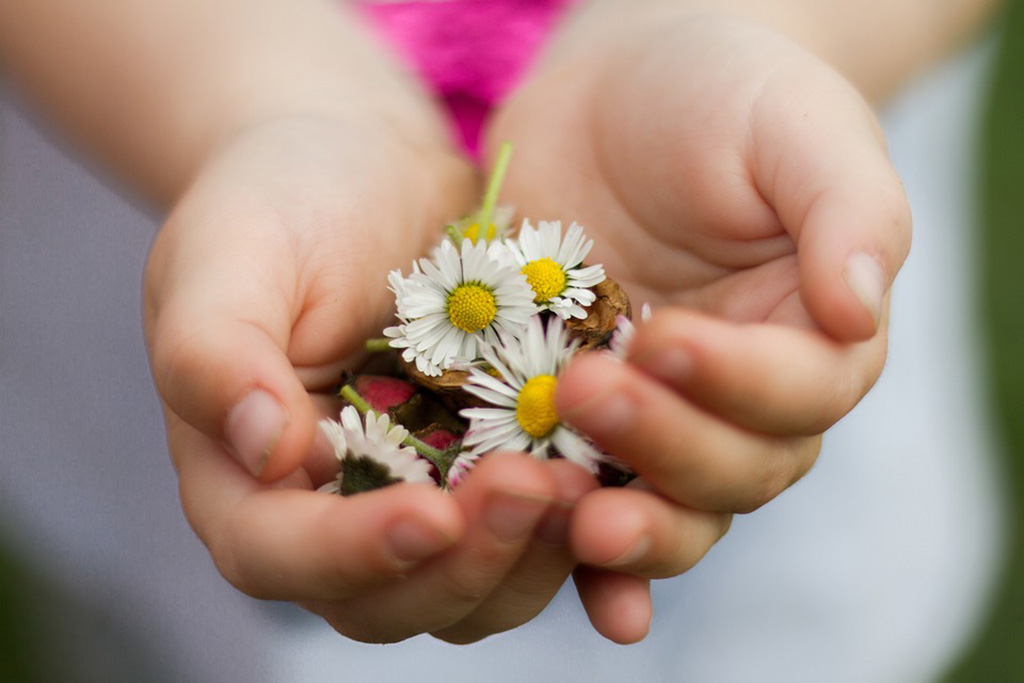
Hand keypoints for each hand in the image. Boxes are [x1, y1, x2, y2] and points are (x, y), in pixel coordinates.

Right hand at [143, 115, 595, 642]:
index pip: (281, 556)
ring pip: (475, 586)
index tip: (433, 515)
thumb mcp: (227, 254)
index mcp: (247, 478)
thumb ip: (215, 352)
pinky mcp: (490, 471)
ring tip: (583, 483)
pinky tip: (619, 494)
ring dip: (531, 556)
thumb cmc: (280, 201)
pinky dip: (577, 533)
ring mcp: (421, 497)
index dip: (354, 556)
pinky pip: (536, 533)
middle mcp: (334, 510)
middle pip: (393, 598)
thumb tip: (264, 452)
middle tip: (534, 484)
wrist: (367, 166)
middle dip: (467, 562)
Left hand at [485, 7, 910, 640]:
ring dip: (626, 526)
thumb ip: (846, 208)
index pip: (800, 393)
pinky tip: (567, 572)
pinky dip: (585, 561)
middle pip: (733, 470)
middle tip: (588, 391)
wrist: (612, 94)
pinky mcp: (580, 420)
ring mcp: (660, 417)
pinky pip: (591, 500)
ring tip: (573, 517)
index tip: (661, 337)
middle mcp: (743, 397)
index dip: (736, 383)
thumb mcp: (794, 125)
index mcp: (814, 333)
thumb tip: (862, 310)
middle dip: (665, 445)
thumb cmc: (720, 94)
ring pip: (668, 507)